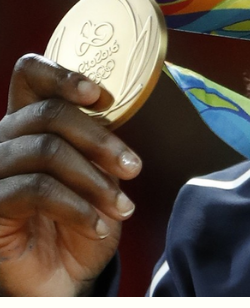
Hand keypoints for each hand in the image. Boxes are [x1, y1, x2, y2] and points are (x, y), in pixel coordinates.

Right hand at [0, 54, 141, 295]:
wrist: (63, 278)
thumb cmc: (81, 218)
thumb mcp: (98, 173)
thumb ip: (97, 140)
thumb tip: (110, 113)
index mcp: (29, 121)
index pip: (29, 74)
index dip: (63, 74)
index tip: (101, 97)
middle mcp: (5, 139)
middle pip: (49, 112)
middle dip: (100, 140)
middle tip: (133, 167)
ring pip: (46, 150)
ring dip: (94, 179)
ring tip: (121, 206)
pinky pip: (35, 190)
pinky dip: (77, 206)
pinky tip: (97, 224)